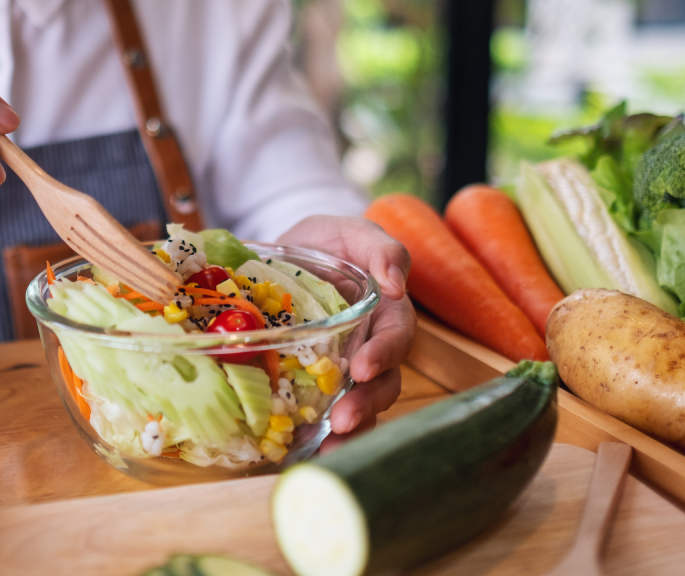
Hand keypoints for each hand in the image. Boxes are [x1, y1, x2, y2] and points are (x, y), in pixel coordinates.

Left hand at [275, 215, 414, 449]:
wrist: (288, 253)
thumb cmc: (329, 241)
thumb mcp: (352, 233)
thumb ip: (381, 250)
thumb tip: (395, 283)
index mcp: (386, 314)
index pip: (396, 339)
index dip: (384, 355)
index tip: (363, 369)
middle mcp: (369, 347)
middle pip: (382, 384)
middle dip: (366, 405)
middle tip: (343, 421)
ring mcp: (342, 369)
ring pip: (357, 406)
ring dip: (347, 432)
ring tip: (328, 451)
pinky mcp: (312, 382)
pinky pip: (320, 413)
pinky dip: (314, 435)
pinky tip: (299, 451)